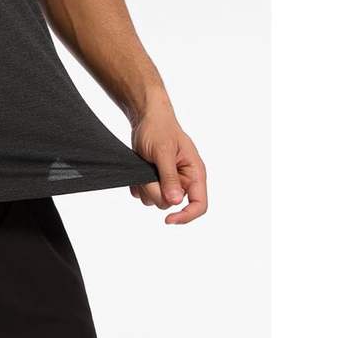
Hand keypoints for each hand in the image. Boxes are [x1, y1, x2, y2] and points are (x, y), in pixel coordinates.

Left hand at [129, 105, 207, 223]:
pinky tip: (139, 167)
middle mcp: (184, 181)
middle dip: (155, 190)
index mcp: (195, 174)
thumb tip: (175, 201)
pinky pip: (144, 194)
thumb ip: (169, 176)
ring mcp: (169, 182)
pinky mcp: (156, 181)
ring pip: (155, 200)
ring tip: (144, 165)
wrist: (145, 117)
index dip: (186, 216)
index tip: (169, 220)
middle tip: (148, 171)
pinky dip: (138, 184)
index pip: (199, 205)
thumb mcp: (163, 151)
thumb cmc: (158, 128)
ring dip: (145, 186)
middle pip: (170, 204)